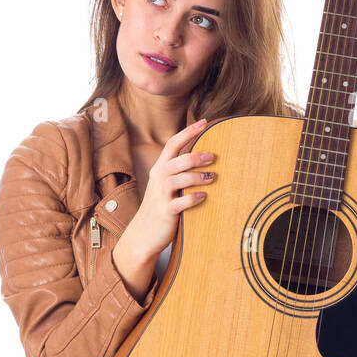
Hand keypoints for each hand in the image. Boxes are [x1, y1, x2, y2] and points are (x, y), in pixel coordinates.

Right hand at [113, 119, 215, 298]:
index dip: (188, 132)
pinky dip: (192, 198)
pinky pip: (180, 203)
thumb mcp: (167, 185)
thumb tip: (206, 156)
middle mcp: (159, 179)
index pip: (173, 144)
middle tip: (213, 157)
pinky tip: (203, 196)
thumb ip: (181, 171)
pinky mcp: (166, 212)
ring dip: (197, 176)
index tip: (205, 122)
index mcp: (161, 169)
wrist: (143, 234)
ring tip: (212, 177)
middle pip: (177, 160)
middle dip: (196, 156)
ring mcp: (161, 195)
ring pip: (179, 179)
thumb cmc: (161, 205)